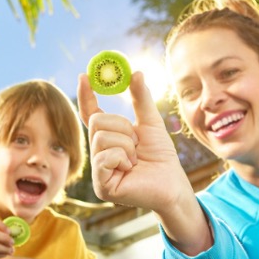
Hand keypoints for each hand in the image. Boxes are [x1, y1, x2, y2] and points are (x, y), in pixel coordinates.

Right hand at [77, 71, 213, 255]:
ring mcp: (98, 170)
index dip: (87, 95)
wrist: (173, 183)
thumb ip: (141, 99)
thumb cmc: (162, 157)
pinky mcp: (101, 186)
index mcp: (108, 138)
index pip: (90, 113)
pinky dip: (122, 158)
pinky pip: (104, 158)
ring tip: (136, 159)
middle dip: (121, 127)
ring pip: (101, 139)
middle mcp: (99, 153)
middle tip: (136, 141)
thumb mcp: (151, 123)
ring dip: (126, 145)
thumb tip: (135, 72)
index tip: (85, 75)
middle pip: (96, 122)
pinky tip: (130, 169)